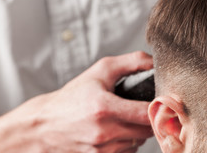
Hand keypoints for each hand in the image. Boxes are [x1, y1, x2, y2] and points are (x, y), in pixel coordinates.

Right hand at [0, 51, 153, 152]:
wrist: (43, 125)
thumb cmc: (72, 97)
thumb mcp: (100, 71)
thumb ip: (131, 62)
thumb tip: (155, 63)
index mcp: (105, 108)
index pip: (147, 113)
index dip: (159, 107)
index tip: (163, 101)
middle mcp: (104, 132)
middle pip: (147, 130)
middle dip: (150, 118)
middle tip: (144, 107)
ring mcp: (101, 150)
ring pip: (139, 142)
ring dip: (138, 131)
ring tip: (126, 118)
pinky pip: (127, 152)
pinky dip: (128, 142)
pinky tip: (118, 131)